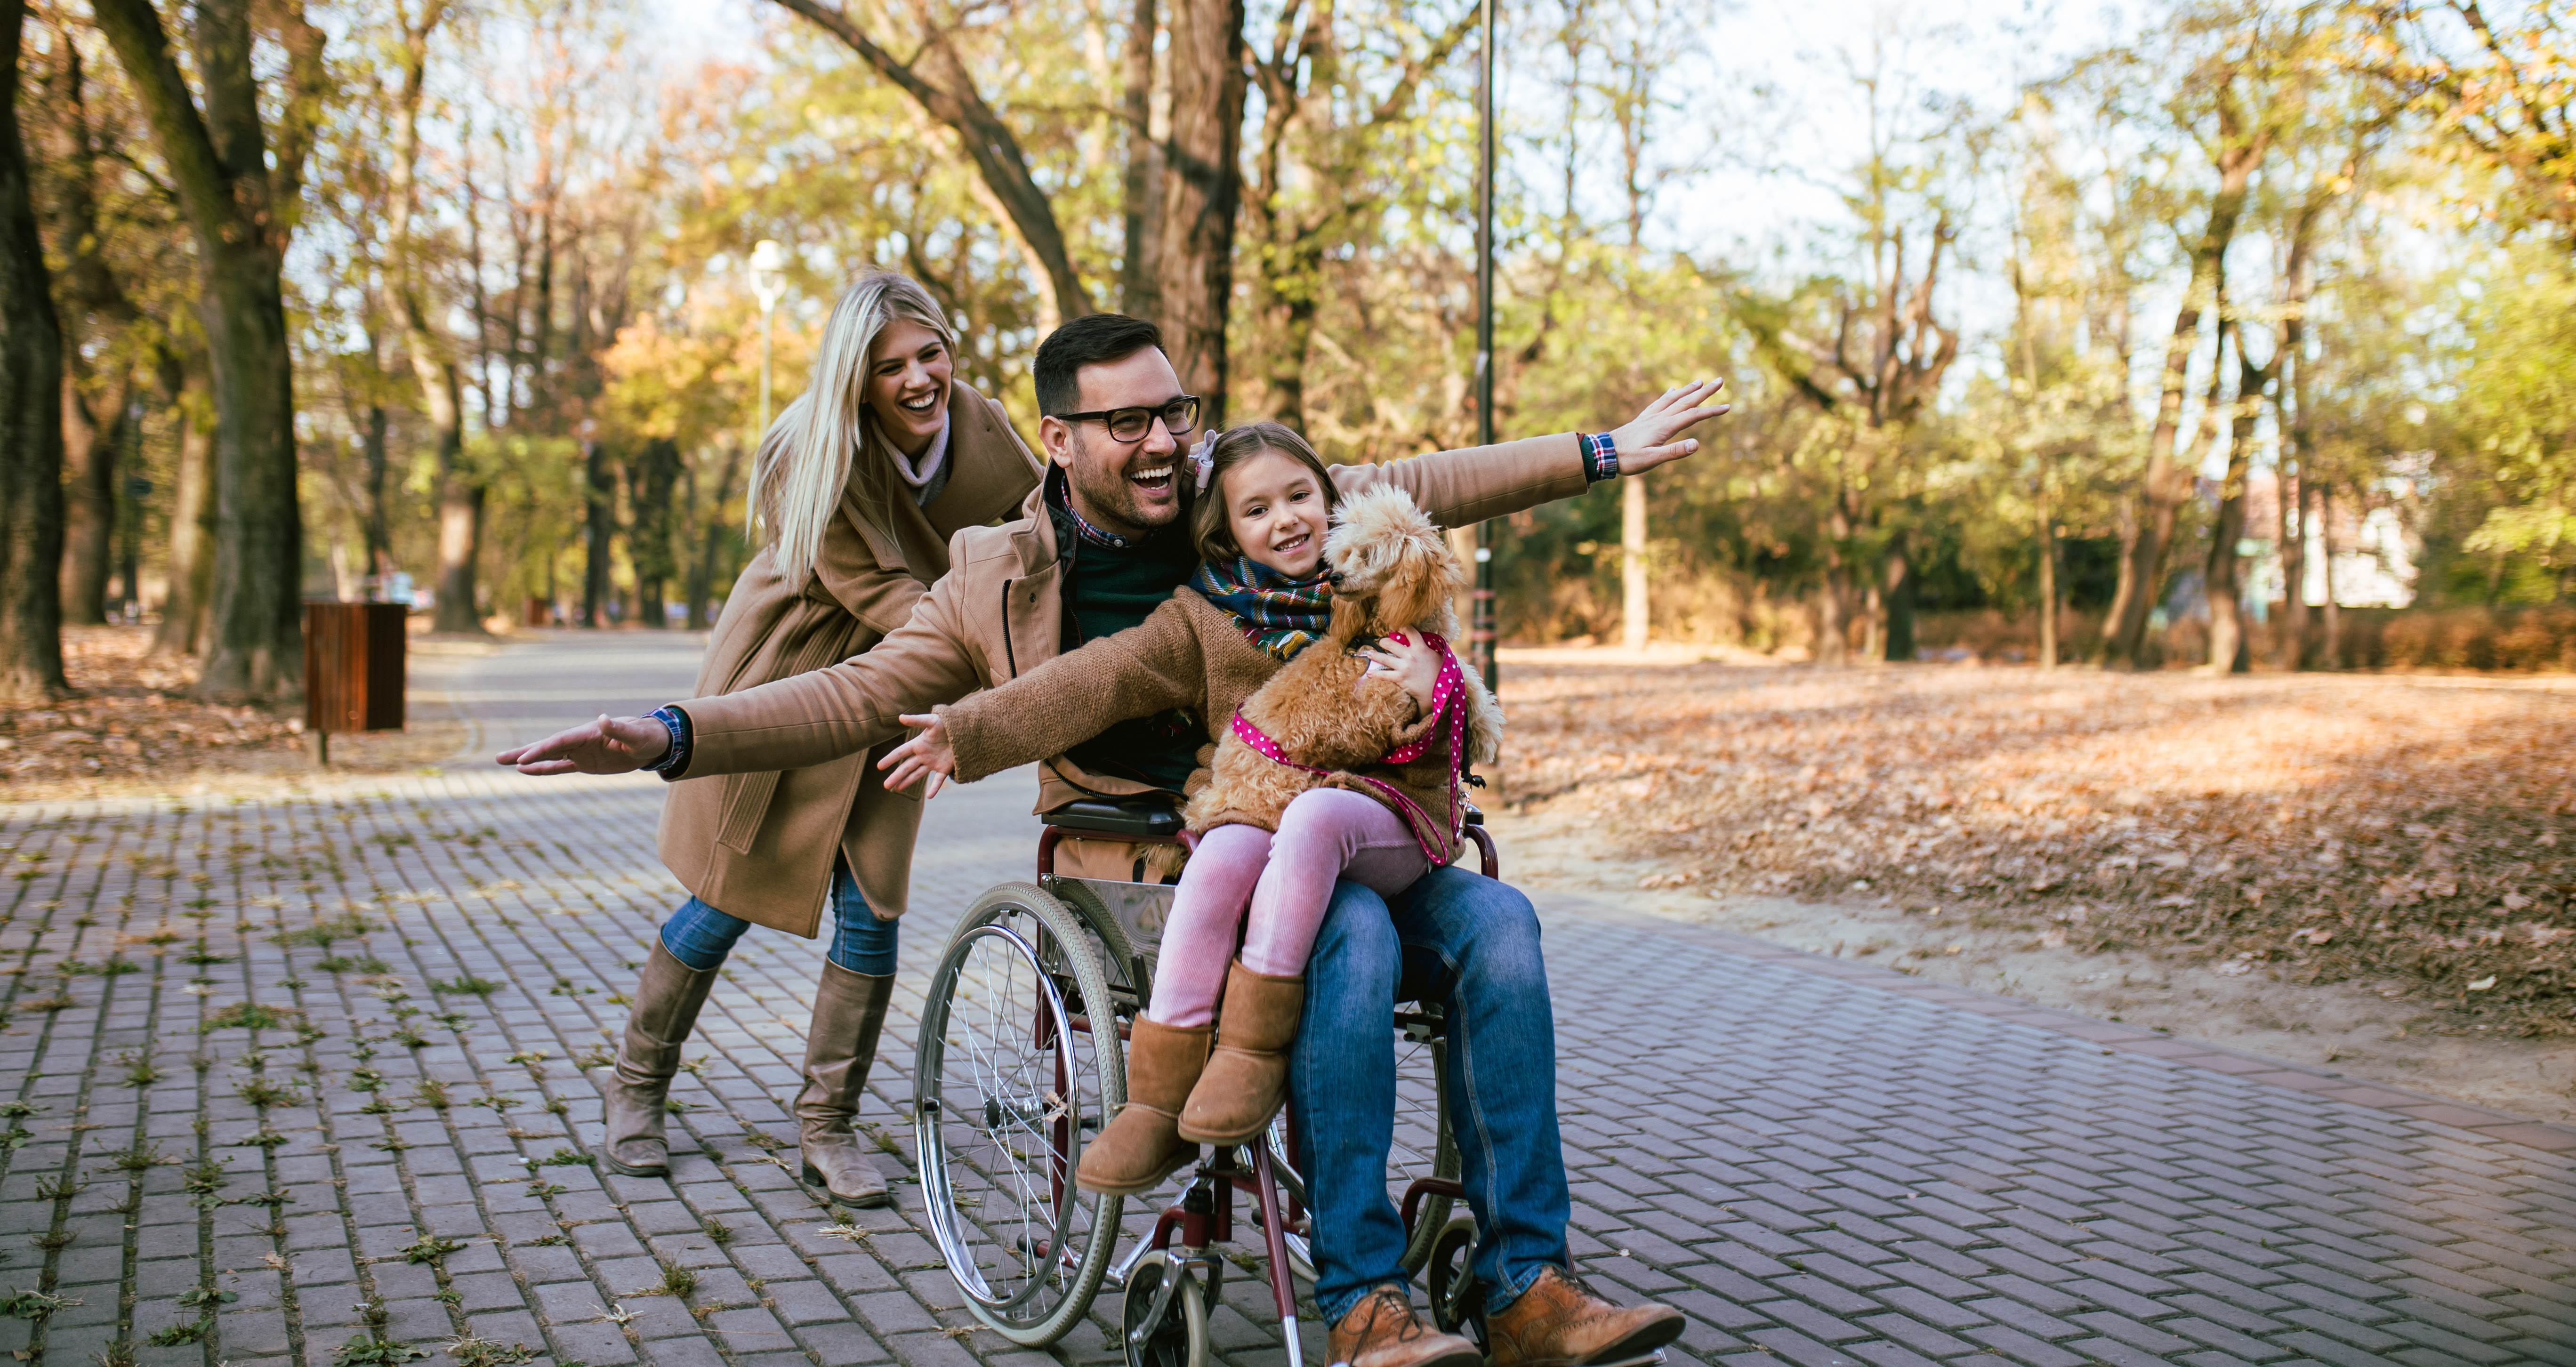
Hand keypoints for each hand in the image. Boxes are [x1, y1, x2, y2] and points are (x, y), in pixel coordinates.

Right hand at [496, 713, 669, 775]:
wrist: (652, 743)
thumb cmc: (645, 736)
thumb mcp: (635, 735)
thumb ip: (618, 729)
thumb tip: (602, 718)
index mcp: (588, 733)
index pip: (559, 742)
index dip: (540, 751)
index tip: (522, 759)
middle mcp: (579, 740)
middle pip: (546, 747)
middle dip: (523, 752)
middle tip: (498, 757)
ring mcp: (580, 751)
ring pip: (548, 757)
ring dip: (527, 761)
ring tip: (504, 762)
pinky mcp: (584, 762)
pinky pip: (560, 767)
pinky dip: (543, 769)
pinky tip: (526, 771)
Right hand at [877, 713, 955, 797]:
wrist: (965, 729)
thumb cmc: (947, 723)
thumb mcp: (932, 720)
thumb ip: (917, 720)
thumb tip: (900, 717)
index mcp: (918, 744)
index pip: (900, 752)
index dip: (890, 759)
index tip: (879, 766)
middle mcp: (923, 755)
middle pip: (906, 767)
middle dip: (896, 776)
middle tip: (885, 786)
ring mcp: (933, 762)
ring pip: (917, 774)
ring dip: (907, 782)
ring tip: (897, 789)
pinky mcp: (944, 768)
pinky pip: (937, 780)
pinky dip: (934, 788)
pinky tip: (929, 796)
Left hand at [1356, 633, 1442, 712]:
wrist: (1439, 690)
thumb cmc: (1440, 673)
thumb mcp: (1438, 656)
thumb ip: (1429, 648)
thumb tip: (1425, 642)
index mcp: (1421, 648)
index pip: (1410, 631)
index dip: (1403, 627)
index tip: (1398, 627)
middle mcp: (1410, 655)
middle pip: (1390, 643)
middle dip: (1384, 642)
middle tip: (1382, 642)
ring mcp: (1404, 667)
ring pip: (1384, 658)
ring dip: (1374, 655)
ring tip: (1369, 653)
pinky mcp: (1400, 678)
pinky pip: (1384, 675)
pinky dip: (1375, 674)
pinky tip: (1369, 673)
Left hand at [1605, 377, 1729, 473]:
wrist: (1604, 453)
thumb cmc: (1628, 459)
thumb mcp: (1652, 460)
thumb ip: (1674, 452)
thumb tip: (1697, 444)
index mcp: (1665, 427)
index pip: (1694, 416)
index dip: (1712, 411)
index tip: (1728, 406)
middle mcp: (1659, 417)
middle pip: (1686, 401)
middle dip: (1705, 392)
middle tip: (1720, 380)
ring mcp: (1650, 416)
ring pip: (1673, 398)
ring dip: (1688, 389)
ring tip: (1700, 381)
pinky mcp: (1643, 419)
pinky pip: (1659, 402)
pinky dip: (1669, 394)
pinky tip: (1672, 390)